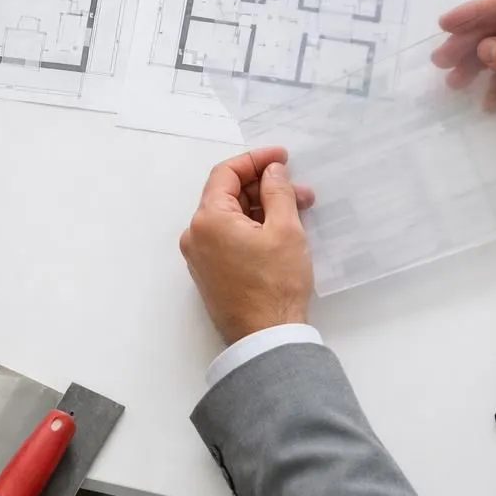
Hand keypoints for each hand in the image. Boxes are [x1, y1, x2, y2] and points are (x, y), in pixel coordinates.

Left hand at [180, 147, 317, 344]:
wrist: (266, 338)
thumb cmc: (276, 286)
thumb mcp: (286, 230)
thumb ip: (278, 192)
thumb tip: (273, 171)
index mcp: (208, 219)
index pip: (227, 173)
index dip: (256, 160)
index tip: (282, 158)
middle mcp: (196, 234)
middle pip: (228, 194)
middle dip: (264, 186)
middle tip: (299, 188)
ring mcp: (200, 255)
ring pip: (231, 216)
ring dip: (262, 207)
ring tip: (299, 210)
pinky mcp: (210, 271)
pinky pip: (229, 236)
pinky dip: (252, 226)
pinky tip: (280, 228)